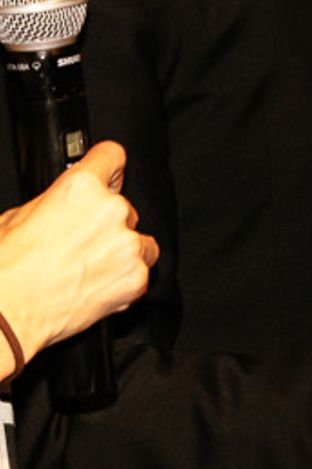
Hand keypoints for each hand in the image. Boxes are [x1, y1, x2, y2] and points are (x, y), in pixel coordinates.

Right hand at [0, 142, 157, 368]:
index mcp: (80, 187)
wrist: (8, 312)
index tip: (109, 174)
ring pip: (138, 240)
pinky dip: (124, 279)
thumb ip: (55, 202)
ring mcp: (128, 244)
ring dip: (121, 251)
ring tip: (87, 268)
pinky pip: (141, 271)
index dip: (108, 168)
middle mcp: (111, 210)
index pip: (112, 156)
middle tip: (78, 246)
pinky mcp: (137, 276)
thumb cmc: (7, 268)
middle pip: (123, 207)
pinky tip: (94, 285)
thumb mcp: (18, 217)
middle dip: (106, 225)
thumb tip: (66, 203)